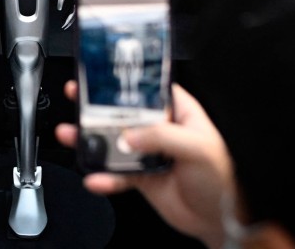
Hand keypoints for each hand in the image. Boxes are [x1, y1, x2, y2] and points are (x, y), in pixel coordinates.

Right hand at [55, 81, 232, 248]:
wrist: (222, 219)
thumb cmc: (223, 177)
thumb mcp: (198, 148)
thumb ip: (163, 137)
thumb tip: (130, 134)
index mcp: (179, 113)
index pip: (149, 90)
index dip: (127, 82)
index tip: (102, 76)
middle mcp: (161, 129)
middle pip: (123, 113)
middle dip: (98, 107)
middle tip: (76, 97)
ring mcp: (149, 153)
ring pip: (114, 143)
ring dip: (91, 140)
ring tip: (71, 135)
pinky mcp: (142, 177)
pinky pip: (116, 174)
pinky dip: (103, 177)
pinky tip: (94, 178)